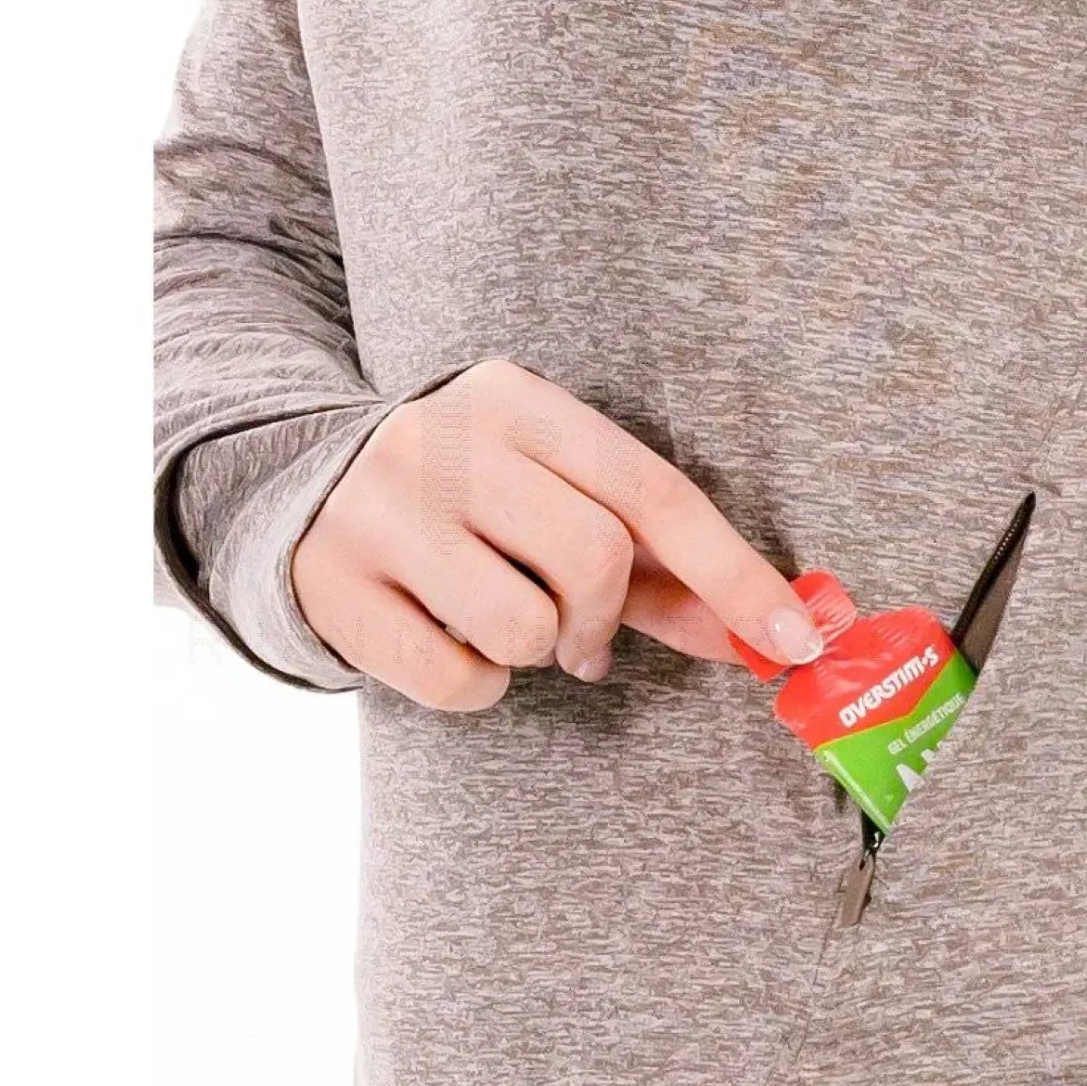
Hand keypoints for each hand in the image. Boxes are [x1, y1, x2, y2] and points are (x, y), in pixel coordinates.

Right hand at [291, 361, 824, 710]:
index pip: (652, 490)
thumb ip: (656, 564)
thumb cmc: (464, 501)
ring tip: (501, 623)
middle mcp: (446, 440)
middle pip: (595, 557)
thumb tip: (771, 632)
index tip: (794, 639)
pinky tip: (449, 644)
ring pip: (525, 627)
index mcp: (517, 400)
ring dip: (538, 651)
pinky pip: (456, 678)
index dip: (734, 571)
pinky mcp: (336, 585)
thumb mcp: (550, 494)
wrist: (292, 488)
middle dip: (605, 619)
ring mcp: (383, 510)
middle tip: (585, 639)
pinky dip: (476, 684)